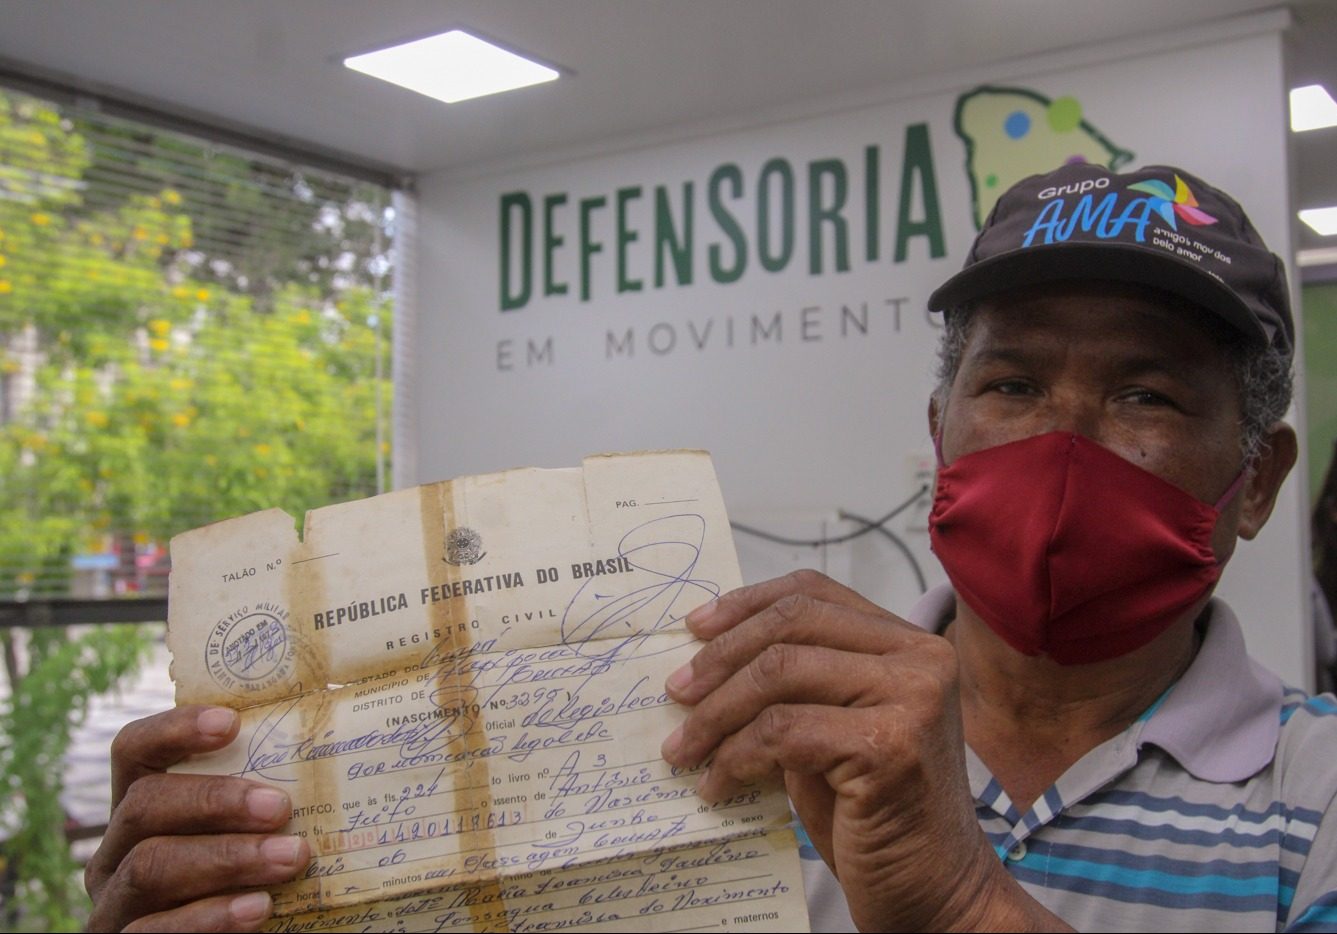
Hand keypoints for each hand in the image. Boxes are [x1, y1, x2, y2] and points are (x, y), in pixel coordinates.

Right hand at [85, 705, 309, 931]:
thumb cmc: (244, 881)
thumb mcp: (243, 835)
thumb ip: (261, 801)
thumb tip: (339, 746)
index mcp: (140, 811)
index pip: (134, 751)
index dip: (174, 729)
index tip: (230, 723)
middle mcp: (115, 853)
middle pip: (143, 806)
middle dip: (214, 801)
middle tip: (279, 808)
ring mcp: (114, 904)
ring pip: (149, 868)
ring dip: (225, 858)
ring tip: (289, 859)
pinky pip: (153, 932)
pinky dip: (209, 917)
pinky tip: (257, 909)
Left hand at [659, 570, 1066, 931]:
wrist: (936, 890)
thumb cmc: (877, 814)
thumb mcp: (833, 729)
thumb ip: (797, 685)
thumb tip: (705, 659)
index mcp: (909, 643)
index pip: (813, 592)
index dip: (746, 604)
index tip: (693, 628)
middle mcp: (920, 658)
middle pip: (792, 624)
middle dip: (720, 657)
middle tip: (675, 692)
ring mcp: (911, 697)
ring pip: (780, 673)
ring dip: (716, 713)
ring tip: (683, 749)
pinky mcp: (890, 745)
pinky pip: (783, 731)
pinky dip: (735, 756)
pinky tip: (717, 784)